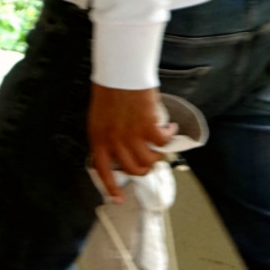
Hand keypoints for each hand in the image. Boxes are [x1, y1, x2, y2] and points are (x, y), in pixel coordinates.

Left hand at [88, 84, 173, 202]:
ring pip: (150, 159)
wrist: (121, 70)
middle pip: (133, 169)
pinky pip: (163, 142)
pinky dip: (169, 137)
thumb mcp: (99, 118)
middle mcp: (115, 141)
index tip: (118, 199)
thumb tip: (119, 152)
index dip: (112, 188)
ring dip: (158, 154)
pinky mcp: (149, 127)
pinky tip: (170, 129)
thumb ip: (107, 137)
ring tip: (160, 143)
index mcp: (99, 139)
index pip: (104, 171)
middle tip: (150, 160)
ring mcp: (132, 136)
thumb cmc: (110, 89)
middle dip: (144, 168)